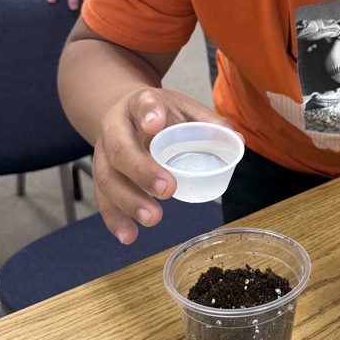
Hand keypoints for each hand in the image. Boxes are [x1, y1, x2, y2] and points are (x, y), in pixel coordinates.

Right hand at [91, 87, 231, 243]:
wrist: (124, 113)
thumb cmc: (159, 113)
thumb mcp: (183, 108)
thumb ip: (208, 122)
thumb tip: (237, 141)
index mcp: (138, 104)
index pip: (141, 104)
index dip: (147, 113)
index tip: (156, 123)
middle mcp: (115, 127)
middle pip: (120, 149)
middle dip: (142, 170)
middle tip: (168, 189)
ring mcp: (103, 153)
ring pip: (107, 178)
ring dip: (129, 201)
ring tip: (153, 218)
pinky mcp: (102, 175)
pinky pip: (104, 199)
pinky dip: (115, 219)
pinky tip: (128, 235)